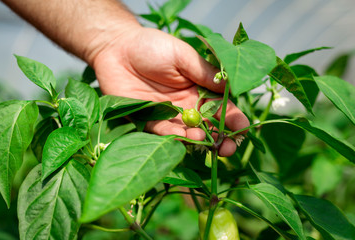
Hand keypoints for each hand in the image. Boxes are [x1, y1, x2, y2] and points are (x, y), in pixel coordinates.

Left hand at [92, 27, 248, 155]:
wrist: (118, 48)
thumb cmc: (153, 46)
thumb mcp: (183, 55)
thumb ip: (204, 73)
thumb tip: (230, 88)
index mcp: (199, 90)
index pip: (221, 108)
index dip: (233, 119)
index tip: (241, 129)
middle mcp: (187, 106)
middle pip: (208, 127)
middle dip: (220, 139)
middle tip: (228, 148)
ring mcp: (169, 116)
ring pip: (187, 133)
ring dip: (198, 140)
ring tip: (205, 141)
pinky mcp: (148, 121)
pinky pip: (163, 132)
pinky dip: (174, 137)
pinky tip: (185, 138)